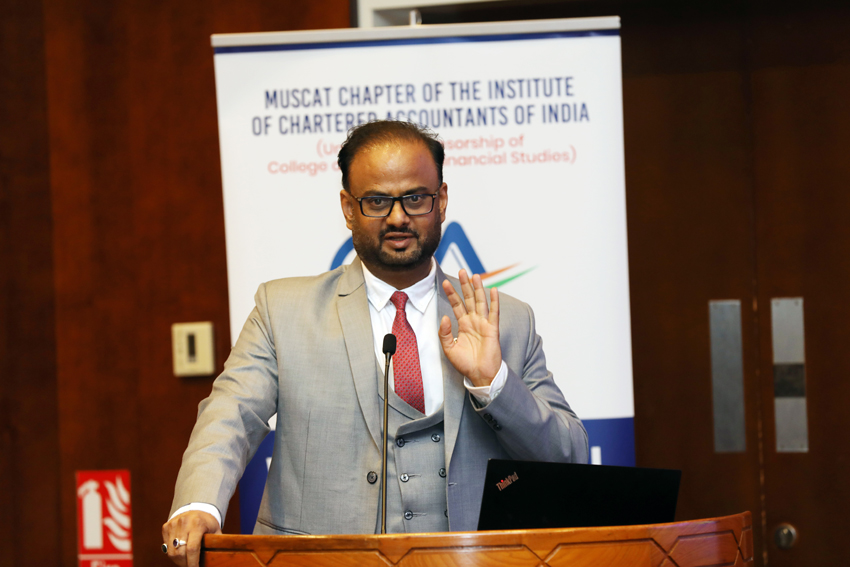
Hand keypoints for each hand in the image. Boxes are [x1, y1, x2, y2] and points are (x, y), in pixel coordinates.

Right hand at [161, 510, 220, 566]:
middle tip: (191, 566)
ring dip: (178, 561)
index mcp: (197, 524)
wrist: (197, 508)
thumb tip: (219, 558)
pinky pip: (166, 546)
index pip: (192, 548)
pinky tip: (180, 553)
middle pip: (180, 553)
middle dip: (185, 563)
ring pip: (171, 552)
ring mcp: (173, 524)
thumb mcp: (216, 531)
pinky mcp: (166, 527)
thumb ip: (217, 543)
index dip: (193, 563)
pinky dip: (173, 553)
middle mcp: (184, 523)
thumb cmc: (208, 523)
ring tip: (186, 561)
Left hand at [439, 270, 500, 386]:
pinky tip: (494, 290)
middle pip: (469, 299)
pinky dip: (494, 302)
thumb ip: (444, 333)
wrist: (479, 375)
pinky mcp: (493, 329)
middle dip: (465, 285)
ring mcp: (484, 324)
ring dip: (478, 289)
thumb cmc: (465, 363)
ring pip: (481, 302)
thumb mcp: (449, 348)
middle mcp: (474, 321)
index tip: (444, 282)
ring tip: (475, 276)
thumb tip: (445, 317)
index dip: (451, 294)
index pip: (457, 305)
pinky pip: (494, 313)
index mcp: (463, 324)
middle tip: (462, 271)